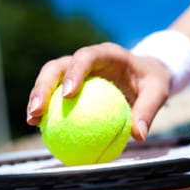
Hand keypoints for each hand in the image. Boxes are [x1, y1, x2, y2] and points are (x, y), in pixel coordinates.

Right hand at [26, 42, 171, 141]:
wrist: (147, 75)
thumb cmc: (152, 81)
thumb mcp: (158, 91)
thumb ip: (148, 110)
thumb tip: (138, 135)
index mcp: (107, 54)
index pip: (86, 56)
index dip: (73, 72)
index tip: (67, 95)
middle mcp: (86, 59)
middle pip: (58, 66)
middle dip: (43, 86)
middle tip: (38, 110)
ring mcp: (75, 71)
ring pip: (50, 79)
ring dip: (37, 97)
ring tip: (32, 121)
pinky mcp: (71, 84)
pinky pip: (55, 96)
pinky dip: (46, 109)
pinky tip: (40, 128)